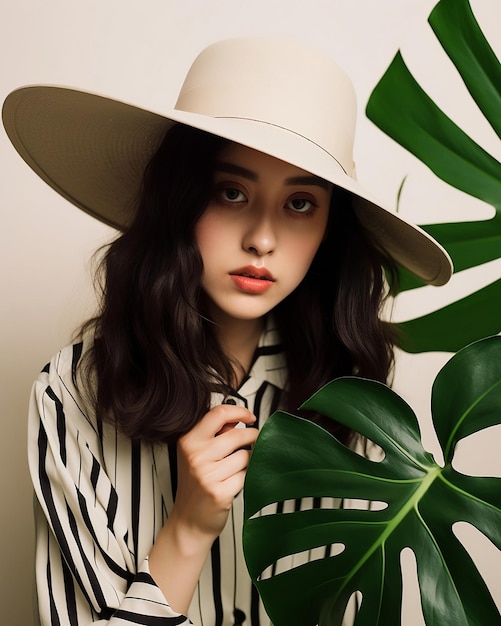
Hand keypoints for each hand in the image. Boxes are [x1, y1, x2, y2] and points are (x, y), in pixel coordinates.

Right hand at [149, 404, 257, 612]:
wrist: (188, 521)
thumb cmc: (195, 486)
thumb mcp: (196, 454)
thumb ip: (215, 435)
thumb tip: (238, 420)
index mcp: (188, 441)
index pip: (218, 414)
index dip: (239, 411)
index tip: (249, 416)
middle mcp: (196, 456)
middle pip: (237, 435)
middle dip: (252, 436)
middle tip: (254, 440)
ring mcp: (207, 475)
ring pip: (246, 456)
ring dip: (249, 460)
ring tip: (239, 467)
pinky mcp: (220, 492)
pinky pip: (246, 475)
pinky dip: (247, 477)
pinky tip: (237, 481)